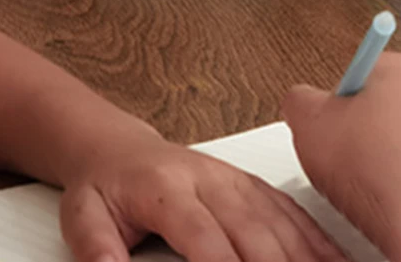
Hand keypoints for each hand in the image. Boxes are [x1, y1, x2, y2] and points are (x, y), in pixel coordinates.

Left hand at [60, 124, 345, 261]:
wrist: (120, 150)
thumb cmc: (106, 187)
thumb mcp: (82, 216)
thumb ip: (96, 249)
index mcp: (168, 188)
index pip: (205, 237)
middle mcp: (211, 181)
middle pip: (254, 232)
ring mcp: (237, 182)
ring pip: (280, 223)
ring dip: (308, 259)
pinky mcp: (253, 187)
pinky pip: (291, 212)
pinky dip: (317, 240)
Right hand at [282, 53, 400, 261]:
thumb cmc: (376, 174)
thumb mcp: (307, 123)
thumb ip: (297, 99)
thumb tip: (298, 101)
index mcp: (400, 70)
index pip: (358, 68)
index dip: (335, 98)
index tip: (328, 119)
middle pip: (379, 103)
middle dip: (356, 128)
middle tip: (338, 151)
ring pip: (398, 140)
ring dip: (378, 158)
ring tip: (360, 182)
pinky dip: (400, 184)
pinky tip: (384, 201)